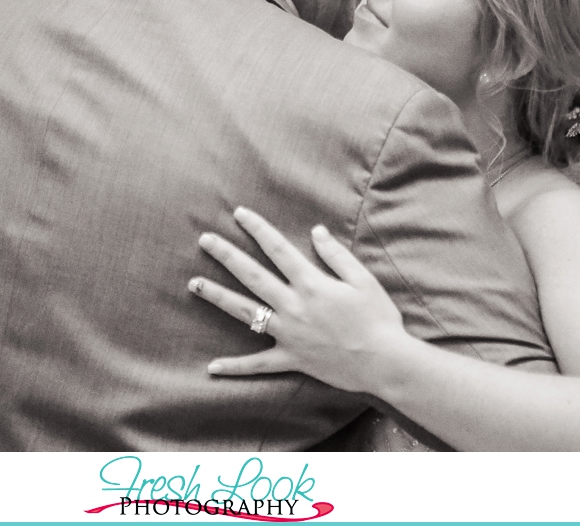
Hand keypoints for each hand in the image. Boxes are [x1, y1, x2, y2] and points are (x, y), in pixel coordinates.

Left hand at [190, 206, 408, 394]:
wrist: (385, 363)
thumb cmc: (378, 318)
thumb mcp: (362, 279)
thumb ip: (336, 254)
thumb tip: (315, 230)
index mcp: (311, 283)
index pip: (277, 248)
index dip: (257, 228)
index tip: (239, 213)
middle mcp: (293, 307)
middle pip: (252, 276)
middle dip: (226, 255)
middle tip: (204, 240)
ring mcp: (289, 335)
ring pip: (246, 314)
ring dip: (219, 297)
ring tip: (194, 284)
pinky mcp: (292, 360)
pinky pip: (258, 365)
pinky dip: (235, 367)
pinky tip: (212, 367)